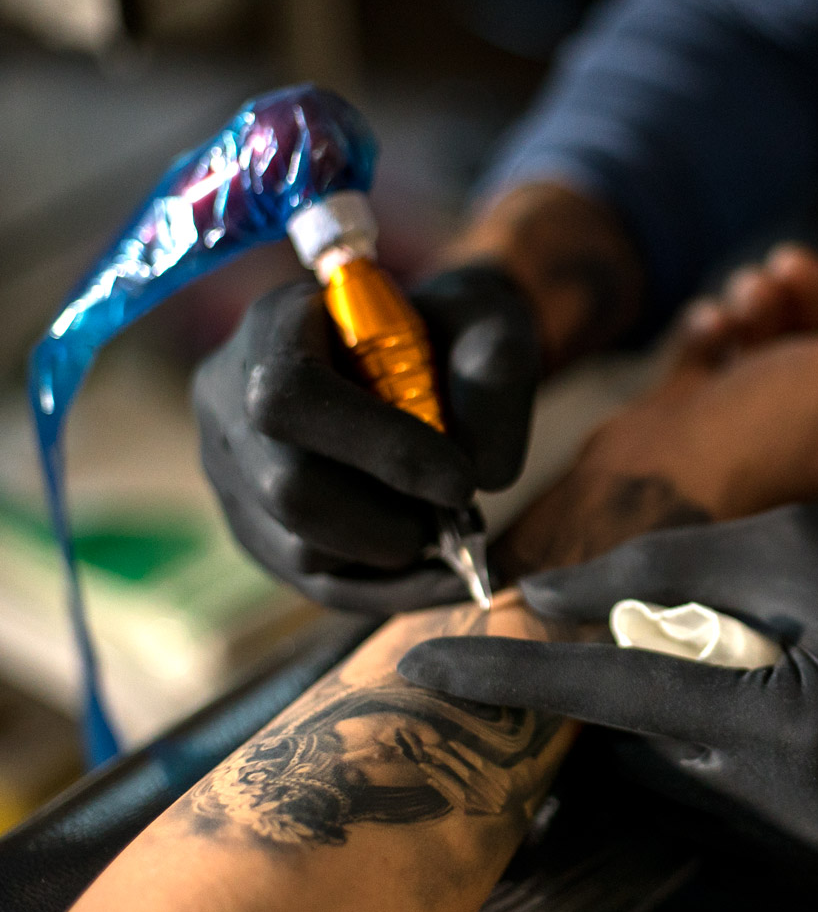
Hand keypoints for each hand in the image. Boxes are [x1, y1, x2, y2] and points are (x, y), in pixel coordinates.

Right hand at [193, 264, 539, 612]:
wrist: (417, 356)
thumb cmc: (448, 332)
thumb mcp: (486, 320)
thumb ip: (495, 372)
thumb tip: (485, 474)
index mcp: (272, 327)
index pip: (292, 395)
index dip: (380, 449)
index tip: (461, 481)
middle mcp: (227, 402)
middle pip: (287, 490)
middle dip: (388, 520)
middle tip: (455, 513)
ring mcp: (232, 474)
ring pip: (300, 551)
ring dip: (390, 555)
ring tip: (442, 524)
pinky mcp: (255, 530)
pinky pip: (316, 587)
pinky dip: (390, 591)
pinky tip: (444, 575)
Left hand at [400, 507, 817, 909]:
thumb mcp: (789, 547)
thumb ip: (657, 570)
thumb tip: (548, 598)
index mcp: (795, 729)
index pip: (613, 700)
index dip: (512, 676)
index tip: (426, 666)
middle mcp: (805, 825)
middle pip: (628, 776)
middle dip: (571, 729)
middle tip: (530, 683)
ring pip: (661, 826)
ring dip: (620, 774)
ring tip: (607, 723)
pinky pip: (710, 868)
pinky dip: (669, 817)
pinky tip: (660, 771)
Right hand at [580, 229, 817, 519]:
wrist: (657, 481)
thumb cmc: (757, 430)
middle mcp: (799, 422)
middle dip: (807, 286)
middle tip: (783, 263)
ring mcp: (738, 416)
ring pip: (761, 334)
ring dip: (757, 300)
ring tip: (742, 297)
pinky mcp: (686, 409)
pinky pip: (707, 348)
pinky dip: (709, 326)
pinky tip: (708, 327)